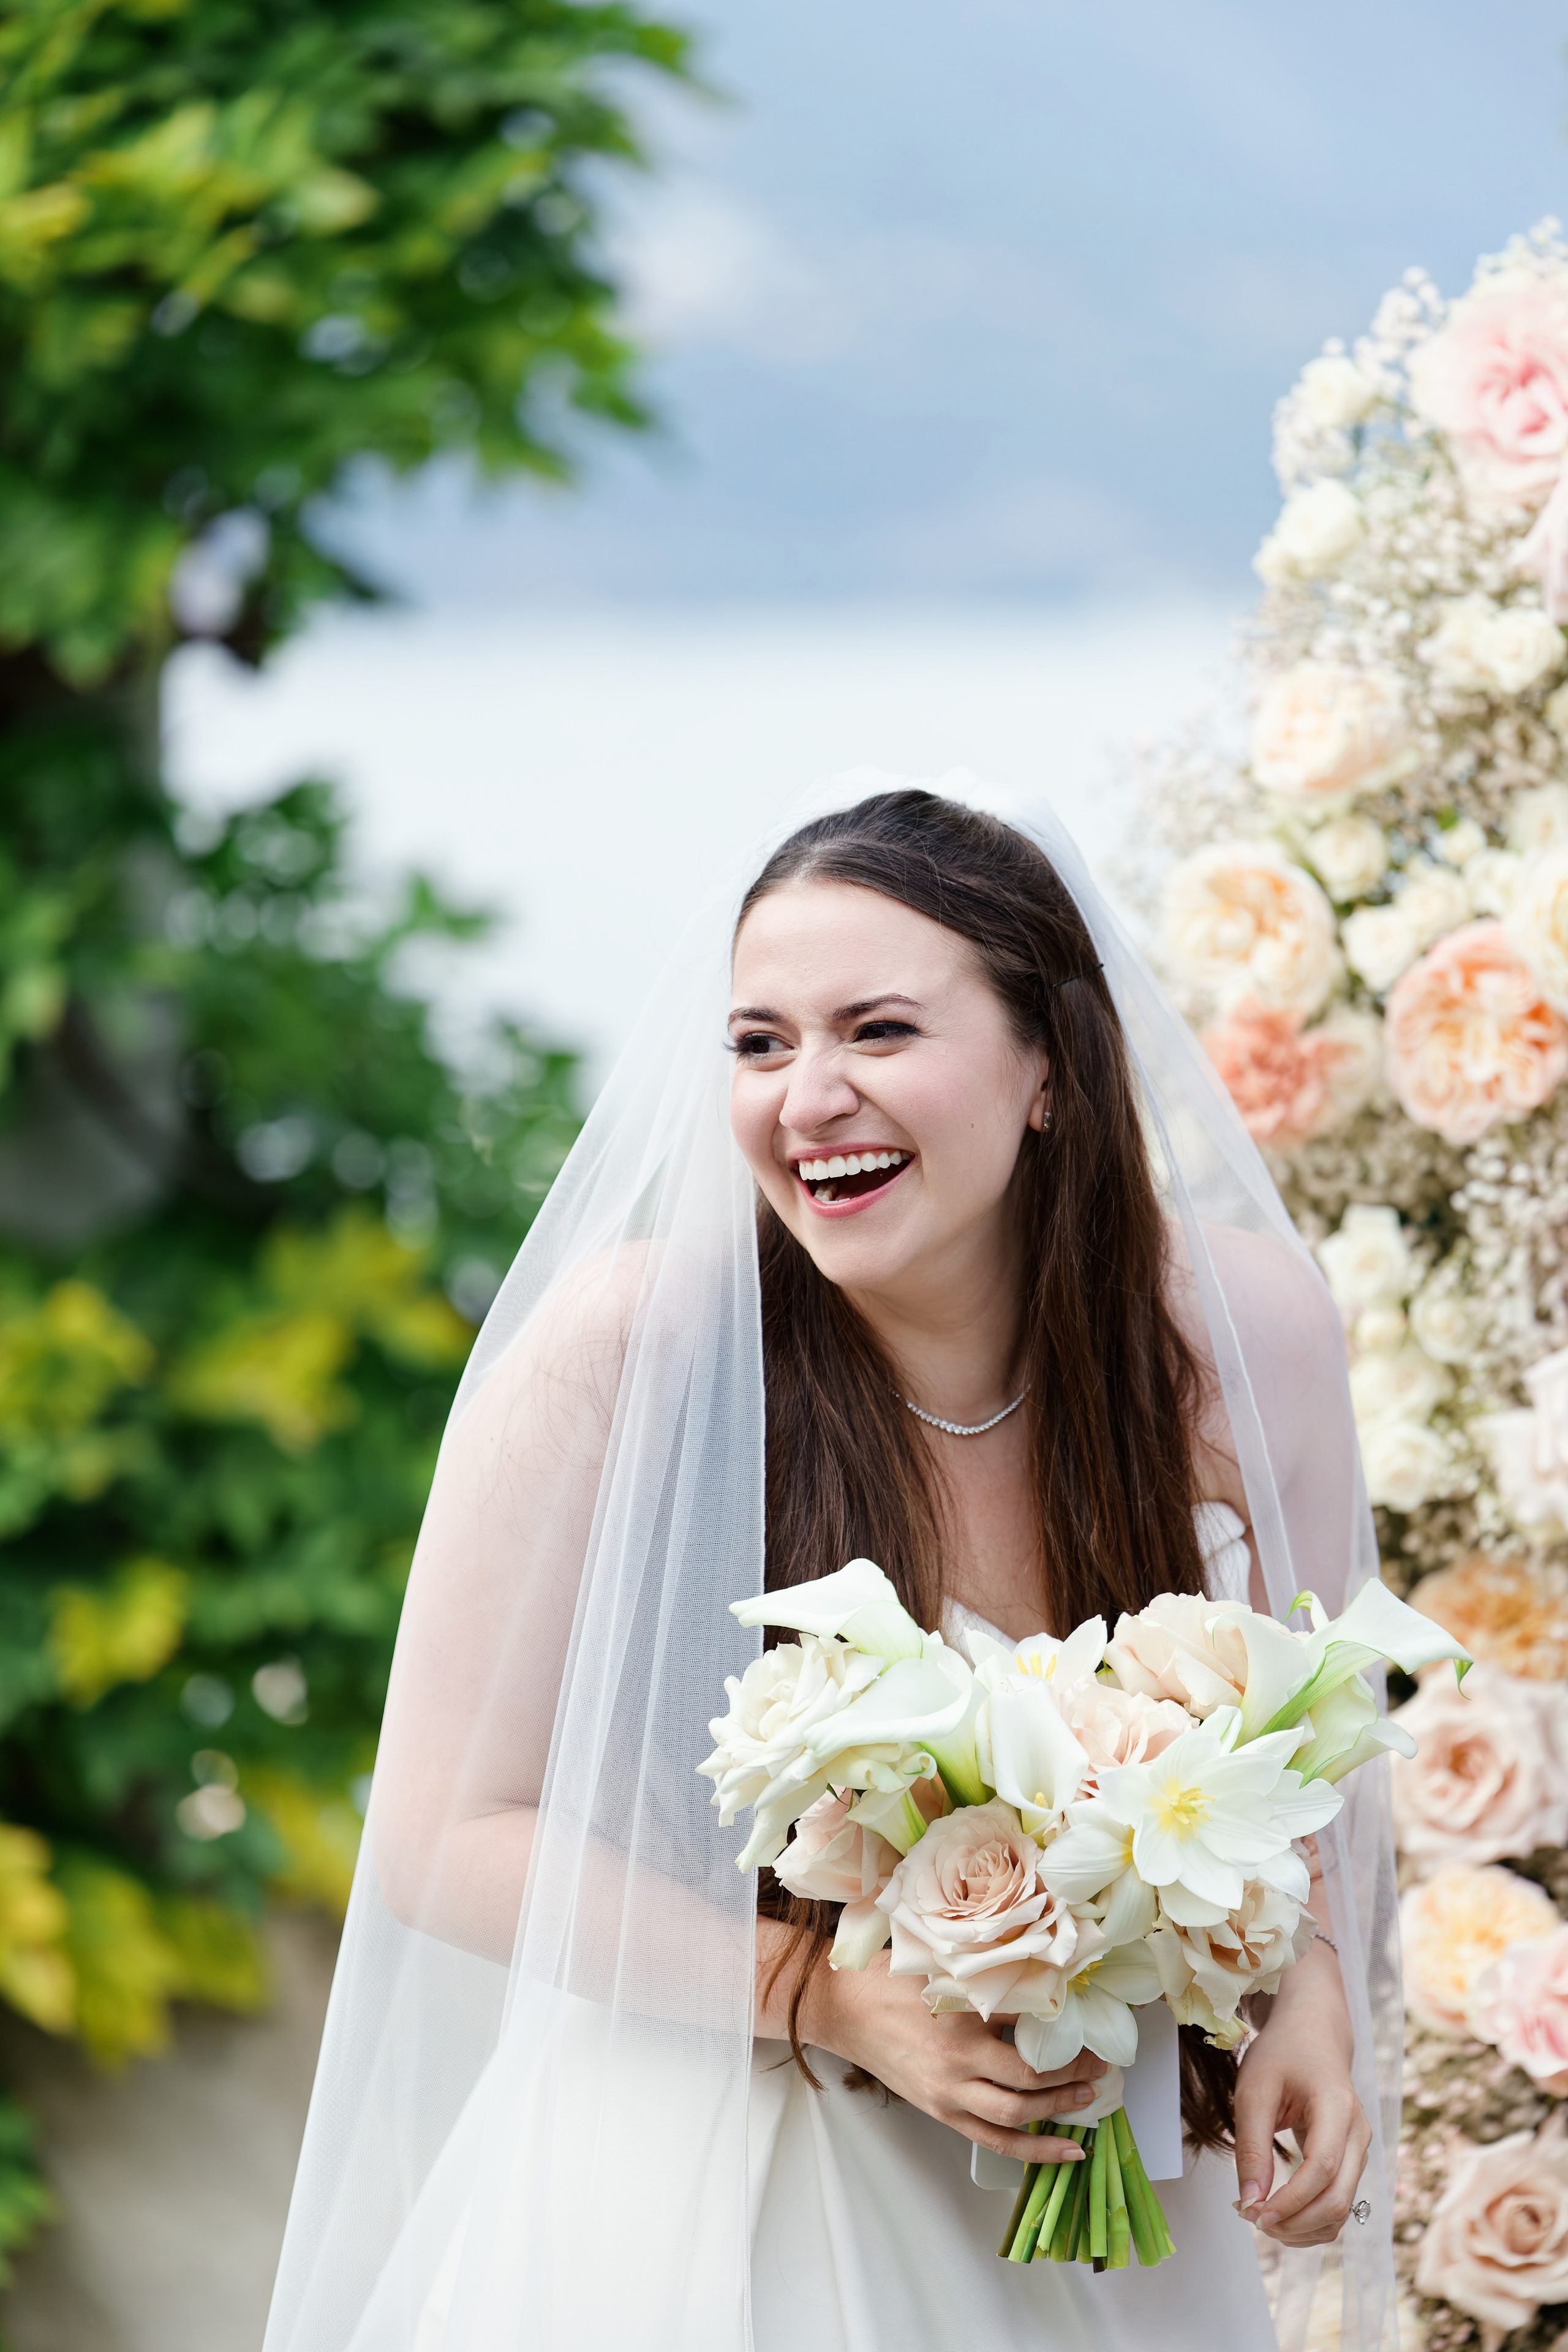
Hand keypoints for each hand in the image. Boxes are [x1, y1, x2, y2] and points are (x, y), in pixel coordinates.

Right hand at [805, 1949, 1105, 2163]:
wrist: (846, 2011)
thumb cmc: (892, 1981)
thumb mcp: (943, 1966)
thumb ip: (988, 1975)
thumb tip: (1042, 1975)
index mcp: (960, 2013)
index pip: (1027, 2018)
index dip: (1064, 2018)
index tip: (1089, 2015)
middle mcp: (958, 2059)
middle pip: (1029, 2076)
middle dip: (1073, 2070)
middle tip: (1101, 2062)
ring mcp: (950, 2092)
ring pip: (1017, 2113)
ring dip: (1060, 2108)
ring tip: (1091, 2097)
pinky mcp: (944, 2113)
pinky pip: (996, 2142)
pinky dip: (1036, 2150)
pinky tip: (1068, 2150)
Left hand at [1233, 1937, 1370, 2245]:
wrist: (1312, 2034)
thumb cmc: (1281, 2054)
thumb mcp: (1254, 2090)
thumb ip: (1251, 2146)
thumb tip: (1250, 2202)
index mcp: (1337, 2107)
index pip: (1321, 2169)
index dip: (1290, 2200)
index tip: (1253, 2213)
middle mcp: (1358, 2133)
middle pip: (1337, 2199)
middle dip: (1295, 2222)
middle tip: (1253, 2220)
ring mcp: (1360, 2149)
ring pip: (1342, 2209)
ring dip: (1303, 2228)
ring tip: (1262, 2220)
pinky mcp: (1353, 2160)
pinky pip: (1339, 2203)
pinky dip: (1313, 2221)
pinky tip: (1282, 2217)